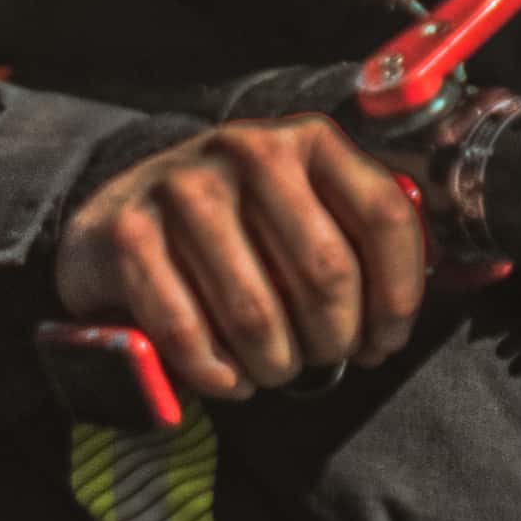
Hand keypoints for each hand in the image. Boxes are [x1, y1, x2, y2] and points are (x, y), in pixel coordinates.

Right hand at [54, 116, 429, 405]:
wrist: (123, 214)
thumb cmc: (236, 230)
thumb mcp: (303, 210)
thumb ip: (356, 241)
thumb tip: (388, 328)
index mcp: (309, 142)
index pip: (384, 217)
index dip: (397, 296)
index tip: (384, 342)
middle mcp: (250, 150)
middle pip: (326, 273)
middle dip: (333, 340)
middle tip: (322, 359)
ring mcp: (185, 188)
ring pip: (257, 314)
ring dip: (275, 365)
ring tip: (274, 369)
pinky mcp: (130, 234)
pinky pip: (188, 332)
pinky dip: (216, 373)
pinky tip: (228, 378)